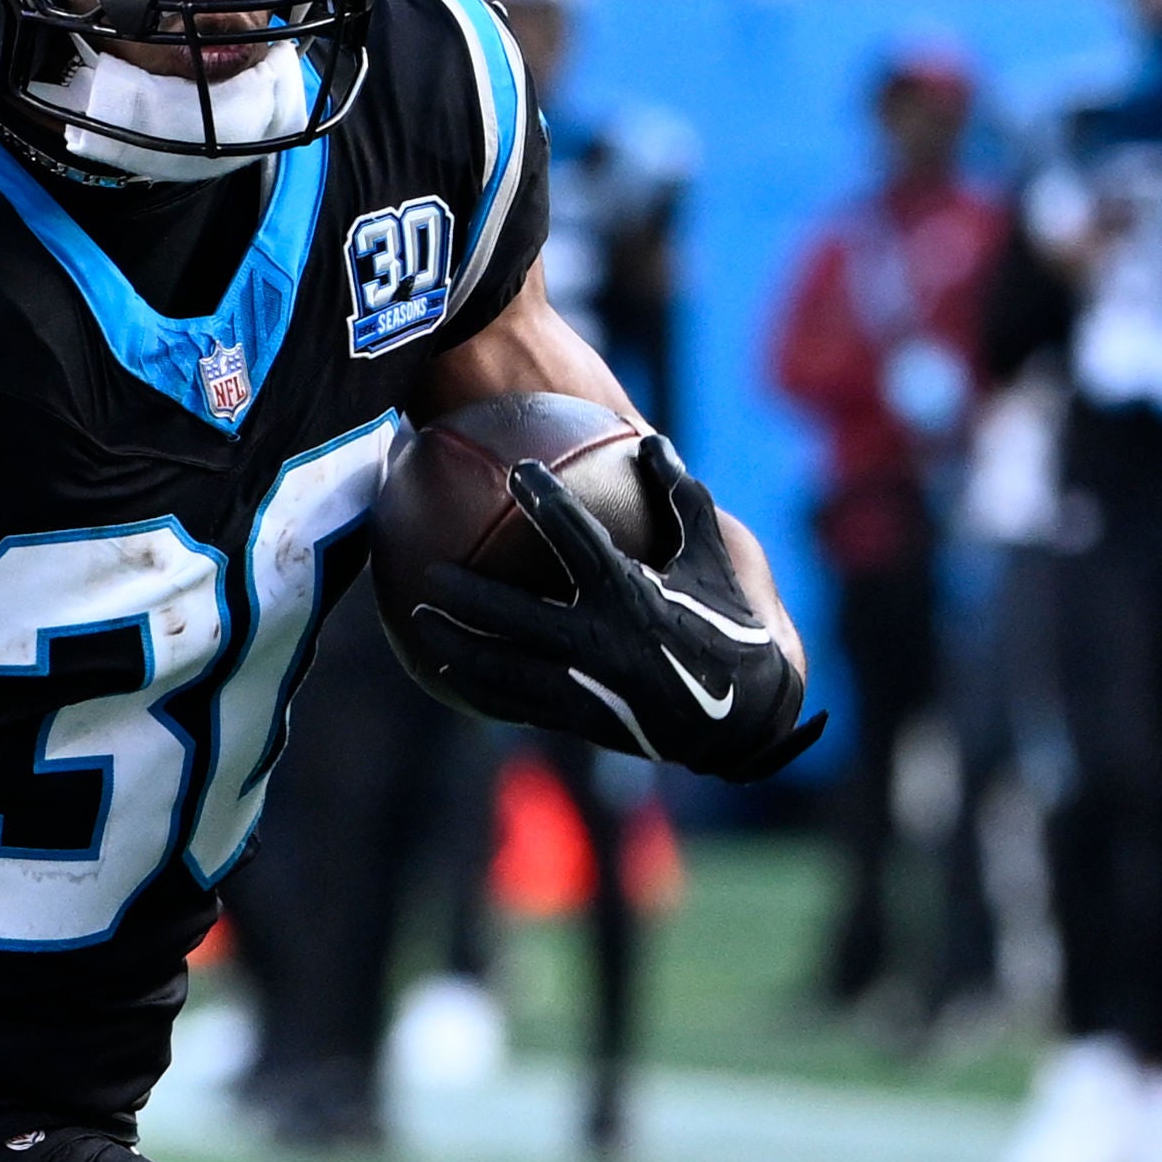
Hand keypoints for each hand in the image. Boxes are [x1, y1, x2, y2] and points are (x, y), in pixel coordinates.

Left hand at [392, 432, 830, 786]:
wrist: (744, 717)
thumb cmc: (729, 626)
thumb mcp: (714, 561)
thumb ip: (683, 501)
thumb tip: (653, 442)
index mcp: (634, 596)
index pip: (578, 538)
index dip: (547, 500)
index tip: (518, 472)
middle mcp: (602, 642)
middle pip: (516, 614)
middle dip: (468, 594)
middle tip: (431, 571)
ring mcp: (587, 686)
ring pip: (503, 667)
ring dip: (456, 644)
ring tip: (417, 621)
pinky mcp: (580, 719)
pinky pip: (517, 701)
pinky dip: (479, 684)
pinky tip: (447, 669)